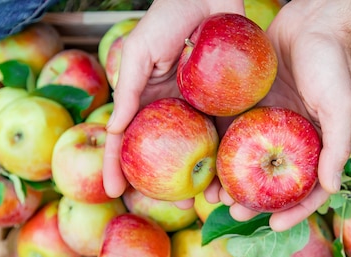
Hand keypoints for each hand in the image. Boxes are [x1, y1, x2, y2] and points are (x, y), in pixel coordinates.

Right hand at [102, 0, 244, 198]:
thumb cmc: (169, 17)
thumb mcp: (140, 51)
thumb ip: (129, 89)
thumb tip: (114, 130)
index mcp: (149, 99)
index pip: (128, 138)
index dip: (118, 165)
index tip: (112, 192)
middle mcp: (176, 108)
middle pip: (170, 153)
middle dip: (172, 183)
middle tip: (180, 205)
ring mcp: (203, 106)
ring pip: (202, 149)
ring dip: (208, 176)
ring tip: (214, 198)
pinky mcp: (229, 100)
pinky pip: (229, 128)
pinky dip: (232, 151)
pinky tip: (237, 170)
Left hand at [209, 0, 350, 230]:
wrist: (312, 21)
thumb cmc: (332, 61)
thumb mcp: (340, 103)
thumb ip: (337, 145)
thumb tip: (331, 188)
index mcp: (317, 143)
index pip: (309, 187)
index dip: (295, 210)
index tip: (276, 225)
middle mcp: (292, 137)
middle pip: (273, 179)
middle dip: (255, 200)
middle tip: (235, 211)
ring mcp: (269, 122)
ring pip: (249, 160)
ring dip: (233, 179)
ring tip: (213, 195)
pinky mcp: (250, 104)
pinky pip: (234, 131)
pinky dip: (222, 148)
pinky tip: (206, 160)